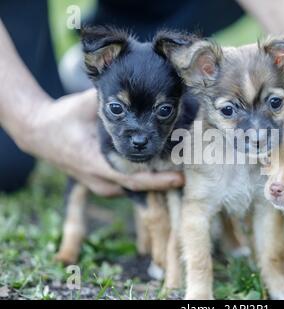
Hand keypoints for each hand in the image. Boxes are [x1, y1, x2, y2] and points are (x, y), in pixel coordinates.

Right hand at [20, 89, 183, 195]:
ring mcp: (100, 186)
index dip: (159, 180)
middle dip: (164, 181)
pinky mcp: (102, 184)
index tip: (181, 178)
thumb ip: (107, 98)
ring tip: (179, 168)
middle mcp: (100, 181)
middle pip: (139, 188)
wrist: (37, 133)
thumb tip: (134, 86)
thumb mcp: (82, 105)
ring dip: (155, 181)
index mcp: (96, 164)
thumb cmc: (61, 118)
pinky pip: (127, 186)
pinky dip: (144, 179)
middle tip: (189, 171)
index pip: (134, 179)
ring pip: (134, 189)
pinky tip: (160, 168)